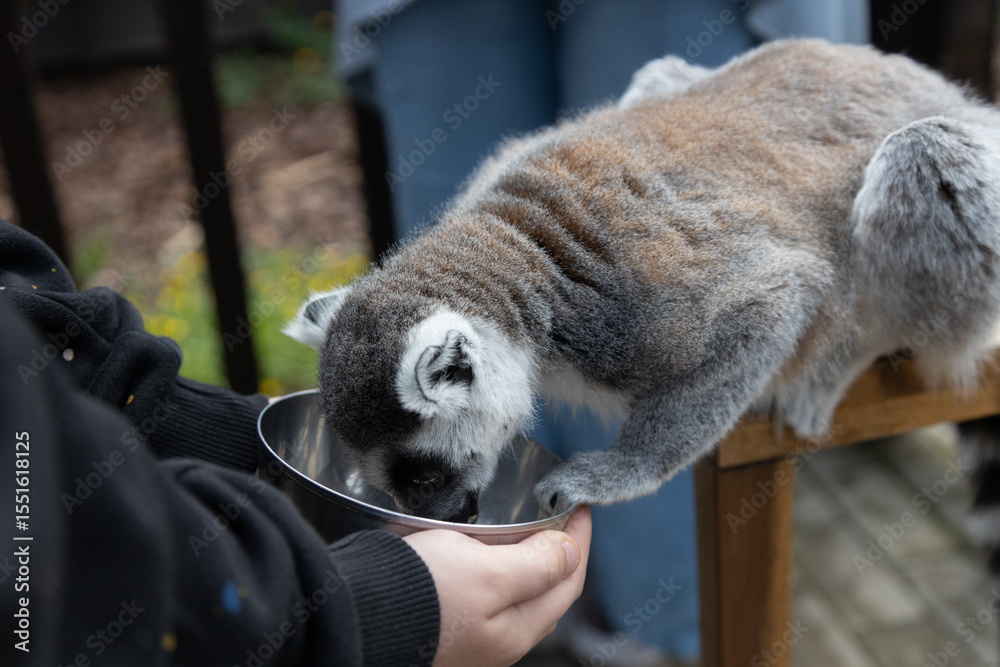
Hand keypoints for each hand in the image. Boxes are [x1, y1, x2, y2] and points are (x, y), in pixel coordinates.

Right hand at [403, 505, 590, 666]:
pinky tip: (488, 550)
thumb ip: (536, 565)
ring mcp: (472, 635)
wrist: (355, 613)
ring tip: (529, 527)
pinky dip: (499, 568)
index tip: (580, 504)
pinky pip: (488, 595)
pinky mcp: (446, 623)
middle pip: (547, 591)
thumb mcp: (488, 572)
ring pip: (517, 593)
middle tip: (559, 514)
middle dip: (560, 551)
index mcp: (517, 630)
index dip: (579, 540)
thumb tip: (571, 552)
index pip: (568, 580)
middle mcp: (499, 641)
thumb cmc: (420, 591)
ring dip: (530, 560)